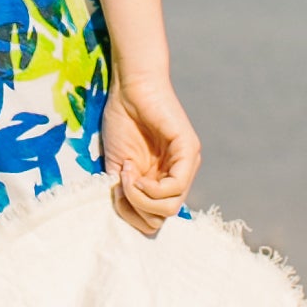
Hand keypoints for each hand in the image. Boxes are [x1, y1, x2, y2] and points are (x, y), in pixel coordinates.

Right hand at [101, 71, 199, 233]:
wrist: (128, 88)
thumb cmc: (122, 121)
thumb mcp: (119, 167)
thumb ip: (127, 193)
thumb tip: (134, 217)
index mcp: (164, 179)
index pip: (156, 218)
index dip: (133, 214)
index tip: (116, 189)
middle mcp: (180, 174)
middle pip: (164, 217)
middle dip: (136, 208)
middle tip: (121, 183)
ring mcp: (188, 163)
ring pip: (170, 208)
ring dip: (141, 198)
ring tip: (127, 174)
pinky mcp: (189, 151)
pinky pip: (174, 188)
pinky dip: (149, 188)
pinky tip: (134, 171)